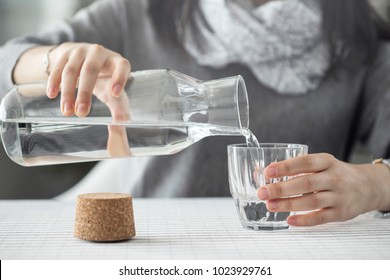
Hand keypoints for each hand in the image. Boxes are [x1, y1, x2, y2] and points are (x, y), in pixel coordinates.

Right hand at [46, 42, 130, 116]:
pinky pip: (58, 68)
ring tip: (67, 111)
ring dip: (68, 92)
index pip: (122, 66)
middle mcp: (99, 52)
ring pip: (71, 71)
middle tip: (82, 113)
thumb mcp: (112, 89)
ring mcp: (81, 51)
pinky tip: (52, 95)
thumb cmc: (103, 78)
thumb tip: (121, 123)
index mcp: (116, 61)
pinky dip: (54, 82)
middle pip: (90, 70)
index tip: (115, 94)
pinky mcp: (65, 53)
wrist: (82, 57)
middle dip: (85, 93)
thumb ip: (118, 107)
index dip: (120, 78)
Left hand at [257, 153, 389, 225]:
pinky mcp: (341, 213)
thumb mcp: (321, 164)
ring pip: (311, 201)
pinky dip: (304, 220)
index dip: (286, 167)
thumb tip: (262, 172)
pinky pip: (320, 218)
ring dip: (288, 204)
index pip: (305, 162)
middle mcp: (334, 178)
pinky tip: (289, 220)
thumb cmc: (335, 174)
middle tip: (263, 192)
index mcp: (327, 162)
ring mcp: (338, 196)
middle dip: (282, 188)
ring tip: (270, 205)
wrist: (367, 186)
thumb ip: (295, 167)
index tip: (268, 171)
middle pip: (306, 183)